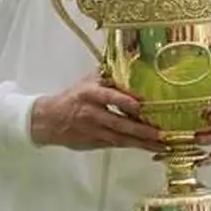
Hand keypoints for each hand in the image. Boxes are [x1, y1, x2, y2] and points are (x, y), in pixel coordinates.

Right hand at [29, 72, 163, 151]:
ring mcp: (94, 131)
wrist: (49, 120)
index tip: (142, 105)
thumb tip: (133, 63)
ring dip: (142, 142)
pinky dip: (134, 146)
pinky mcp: (95, 143)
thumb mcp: (88, 82)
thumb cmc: (74, 97)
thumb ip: (109, 76)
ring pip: (121, 138)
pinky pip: (118, 144)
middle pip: (119, 123)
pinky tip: (149, 147)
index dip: (125, 101)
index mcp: (90, 94)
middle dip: (141, 129)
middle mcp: (92, 113)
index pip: (109, 97)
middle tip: (161, 133)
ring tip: (162, 144)